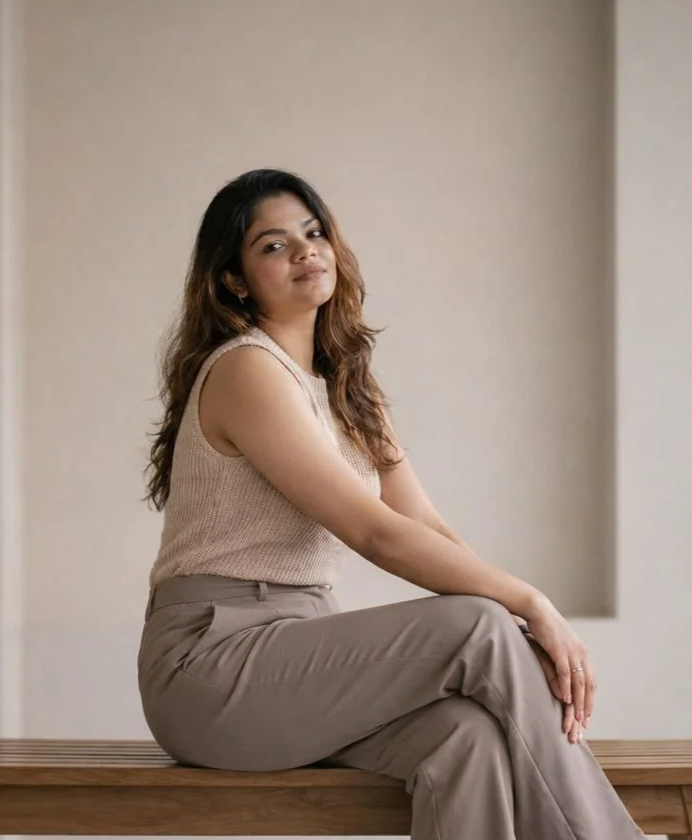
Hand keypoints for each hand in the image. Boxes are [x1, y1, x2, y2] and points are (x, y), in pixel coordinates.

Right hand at [523, 593, 595, 728]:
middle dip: (586, 706)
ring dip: (579, 702)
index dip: (590, 700)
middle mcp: (581, 654)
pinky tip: (566, 699)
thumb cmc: (546, 629)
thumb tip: (565, 677)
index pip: (591, 682)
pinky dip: (567, 687)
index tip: (587, 718)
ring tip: (577, 718)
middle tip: (584, 724)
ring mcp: (572, 652)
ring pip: (579, 682)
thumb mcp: (559, 646)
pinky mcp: (560, 650)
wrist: (539, 610)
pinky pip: (565, 673)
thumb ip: (564, 661)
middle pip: (588, 685)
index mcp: (583, 654)